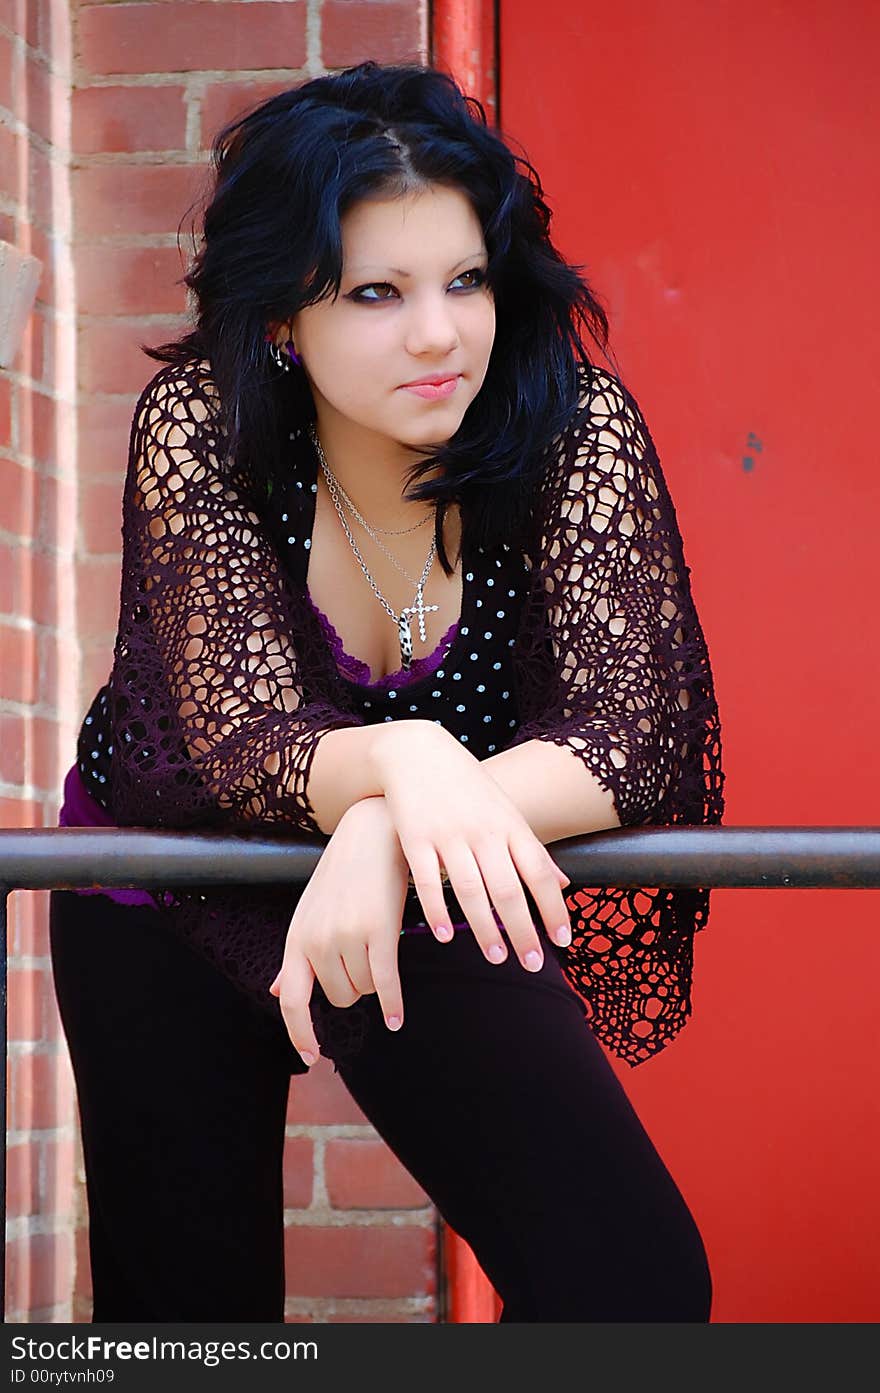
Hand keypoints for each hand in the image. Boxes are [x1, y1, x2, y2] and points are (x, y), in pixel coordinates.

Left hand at [268, 796, 409, 1063]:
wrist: (373, 832)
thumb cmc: (343, 874)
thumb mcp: (310, 913)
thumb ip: (296, 957)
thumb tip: (278, 992)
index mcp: (297, 939)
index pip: (292, 1001)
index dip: (300, 1033)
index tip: (311, 1057)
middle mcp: (317, 942)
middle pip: (340, 997)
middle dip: (355, 985)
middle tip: (365, 952)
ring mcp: (346, 937)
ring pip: (366, 989)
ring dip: (376, 978)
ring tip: (379, 941)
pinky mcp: (378, 932)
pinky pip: (386, 983)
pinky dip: (393, 1005)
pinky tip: (398, 1019)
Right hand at [373, 722, 572, 972]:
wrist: (418, 752)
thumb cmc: (468, 788)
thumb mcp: (506, 812)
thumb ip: (532, 850)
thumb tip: (564, 884)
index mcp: (510, 825)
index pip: (539, 872)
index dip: (554, 908)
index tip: (563, 941)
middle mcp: (483, 831)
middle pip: (508, 889)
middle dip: (523, 930)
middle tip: (532, 964)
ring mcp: (448, 835)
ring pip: (470, 889)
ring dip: (485, 928)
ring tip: (497, 957)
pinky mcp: (415, 838)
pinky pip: (427, 881)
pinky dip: (437, 910)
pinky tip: (445, 935)